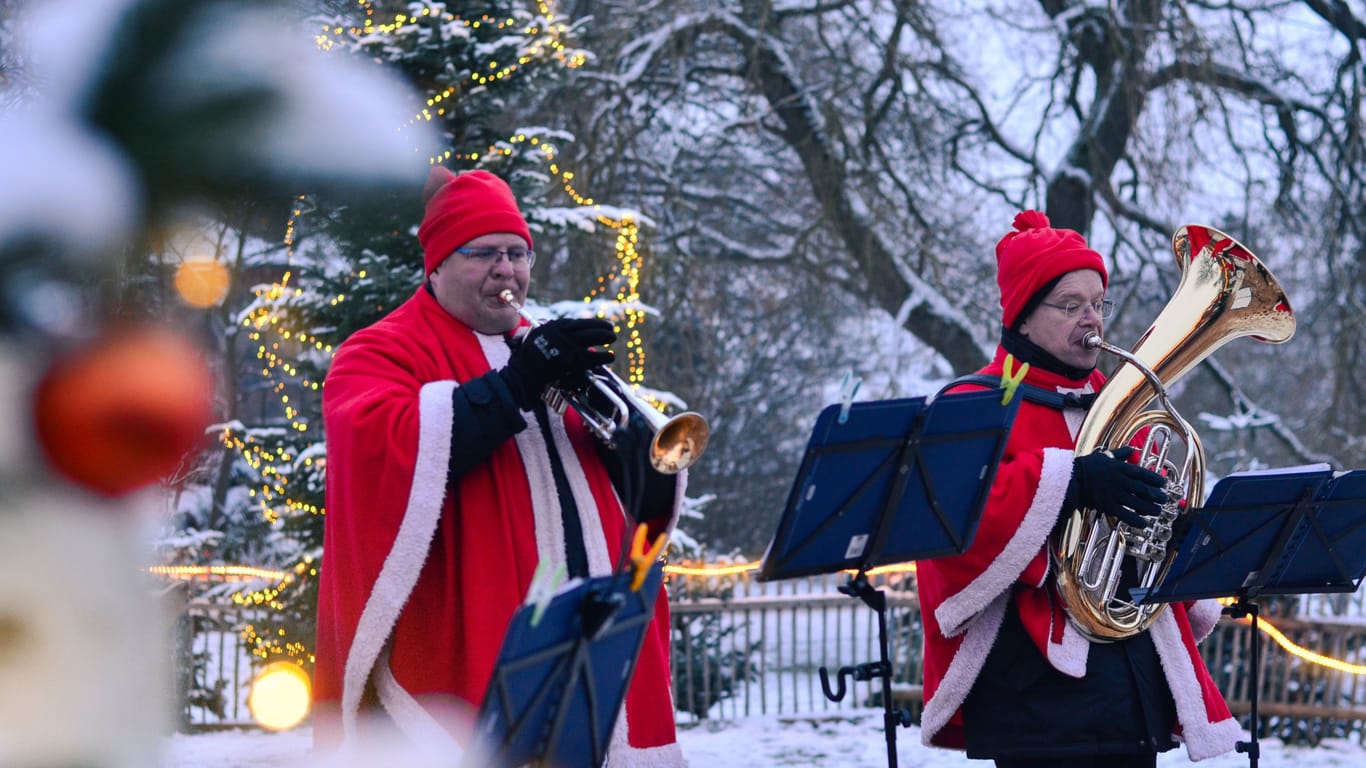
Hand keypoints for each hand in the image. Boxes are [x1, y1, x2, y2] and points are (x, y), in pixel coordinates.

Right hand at [500, 318, 614, 409]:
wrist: (525, 372)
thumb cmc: (529, 358)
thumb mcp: (537, 337)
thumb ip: (551, 333)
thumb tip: (564, 332)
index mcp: (555, 327)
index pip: (578, 323)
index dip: (592, 324)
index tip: (600, 325)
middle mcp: (564, 333)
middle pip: (588, 327)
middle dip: (602, 328)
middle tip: (611, 331)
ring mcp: (569, 345)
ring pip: (593, 338)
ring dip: (605, 337)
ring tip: (612, 340)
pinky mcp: (574, 359)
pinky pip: (594, 356)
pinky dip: (604, 356)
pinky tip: (609, 356)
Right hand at [1064, 446, 1168, 528]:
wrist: (1070, 480)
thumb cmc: (1085, 466)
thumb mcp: (1103, 456)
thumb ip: (1119, 454)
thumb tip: (1131, 449)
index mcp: (1120, 468)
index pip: (1142, 474)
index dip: (1155, 479)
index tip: (1163, 483)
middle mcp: (1120, 481)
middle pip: (1143, 489)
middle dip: (1156, 495)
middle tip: (1164, 499)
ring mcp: (1114, 494)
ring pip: (1138, 503)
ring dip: (1150, 508)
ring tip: (1157, 511)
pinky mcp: (1108, 506)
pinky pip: (1126, 515)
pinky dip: (1136, 520)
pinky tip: (1144, 523)